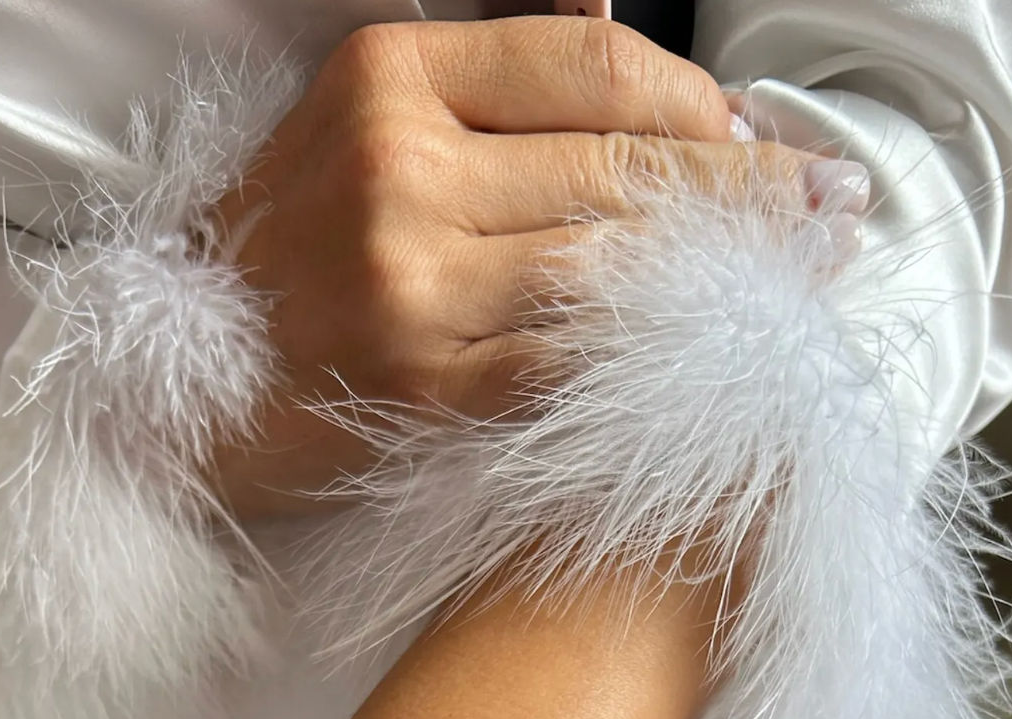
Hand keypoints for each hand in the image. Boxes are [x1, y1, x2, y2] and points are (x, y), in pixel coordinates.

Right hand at [203, 15, 824, 517]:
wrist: (183, 387)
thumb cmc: (287, 259)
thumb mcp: (358, 121)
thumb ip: (486, 71)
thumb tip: (612, 20)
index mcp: (390, 79)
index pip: (591, 69)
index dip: (697, 103)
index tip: (759, 134)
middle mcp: (402, 170)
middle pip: (620, 166)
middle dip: (745, 189)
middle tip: (828, 209)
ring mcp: (412, 285)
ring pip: (611, 265)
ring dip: (723, 275)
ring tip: (800, 275)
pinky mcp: (425, 388)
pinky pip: (571, 361)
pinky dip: (652, 354)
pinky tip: (715, 349)